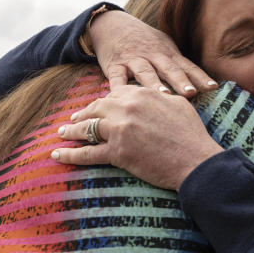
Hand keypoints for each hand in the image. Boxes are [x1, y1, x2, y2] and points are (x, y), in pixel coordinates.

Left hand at [52, 85, 223, 190]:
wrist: (195, 159)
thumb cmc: (192, 134)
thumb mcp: (178, 105)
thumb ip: (161, 96)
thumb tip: (158, 93)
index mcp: (141, 94)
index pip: (114, 94)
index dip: (103, 102)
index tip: (97, 106)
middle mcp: (126, 108)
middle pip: (96, 108)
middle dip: (82, 114)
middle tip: (73, 119)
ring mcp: (119, 130)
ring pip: (87, 128)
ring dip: (71, 131)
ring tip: (61, 133)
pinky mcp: (117, 153)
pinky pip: (87, 153)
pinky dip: (70, 155)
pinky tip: (58, 155)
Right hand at [89, 11, 217, 97]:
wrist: (113, 25)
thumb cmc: (145, 42)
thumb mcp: (165, 47)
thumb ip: (180, 65)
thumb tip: (205, 85)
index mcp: (168, 54)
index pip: (187, 67)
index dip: (200, 77)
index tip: (213, 87)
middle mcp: (153, 56)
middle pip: (169, 69)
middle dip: (180, 81)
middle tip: (191, 93)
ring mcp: (133, 60)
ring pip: (145, 72)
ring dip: (155, 83)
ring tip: (164, 95)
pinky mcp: (115, 65)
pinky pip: (117, 77)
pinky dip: (119, 87)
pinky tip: (122, 97)